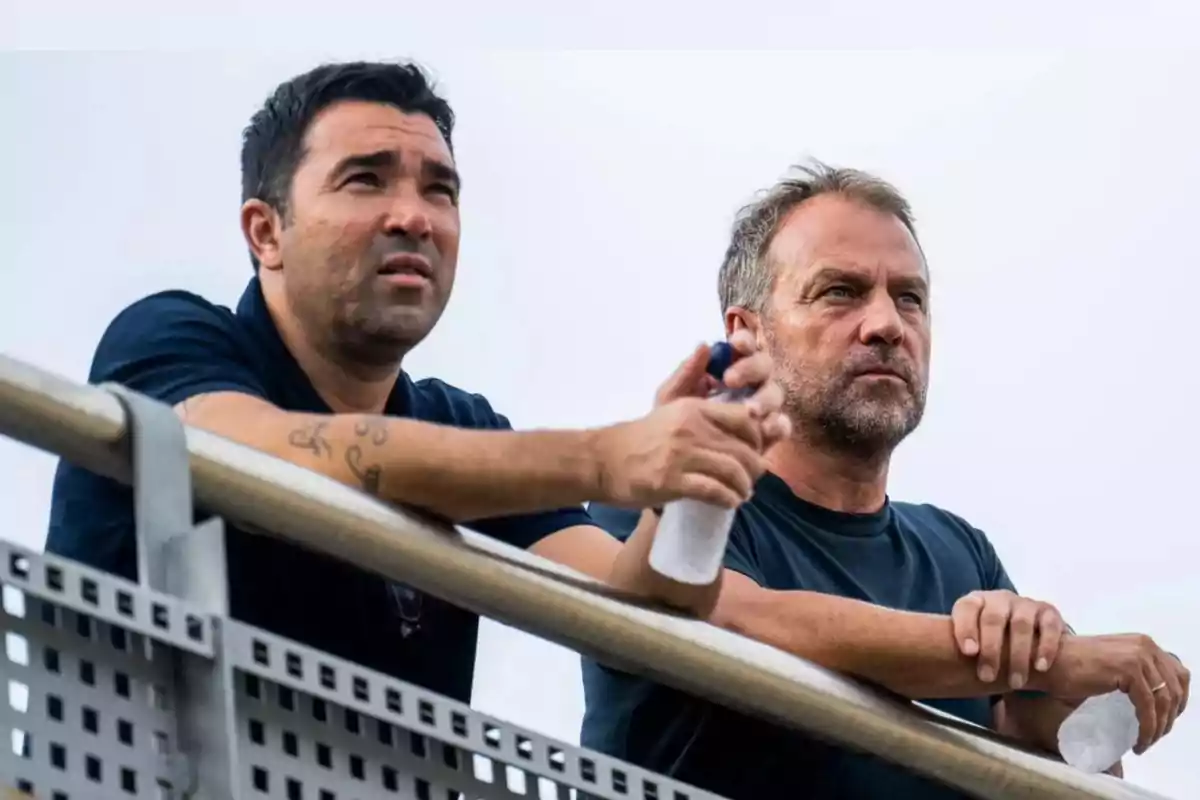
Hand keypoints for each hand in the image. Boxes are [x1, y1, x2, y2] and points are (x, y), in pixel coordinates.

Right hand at [593, 332, 789, 509]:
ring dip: (743, 487)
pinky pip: (714, 491)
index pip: (745, 419)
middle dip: (754, 468)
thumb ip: (688, 375)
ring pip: (732, 472)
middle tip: (752, 478)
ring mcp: (681, 456)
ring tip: (741, 492)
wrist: (604, 460)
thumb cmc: (640, 435)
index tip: (754, 450)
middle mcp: (691, 429)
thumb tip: (705, 345)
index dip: (758, 438)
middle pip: (744, 450)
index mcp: (694, 409)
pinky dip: (727, 499)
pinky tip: (727, 502)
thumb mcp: (666, 400)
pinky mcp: (672, 481)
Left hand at [654, 329, 790, 448]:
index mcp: (728, 366)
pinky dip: (778, 425)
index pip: (743, 346)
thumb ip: (686, 373)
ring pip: (775, 394)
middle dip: (751, 369)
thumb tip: (703, 345)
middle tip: (731, 379)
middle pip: (763, 366)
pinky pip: (782, 425)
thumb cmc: (675, 420)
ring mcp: (763, 406)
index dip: (744, 341)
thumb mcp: (672, 397)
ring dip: (765, 399)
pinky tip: (766, 430)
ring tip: (749, 410)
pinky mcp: (769, 432)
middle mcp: (750, 382)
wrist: (679, 459)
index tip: (735, 344)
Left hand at [951, 590, 1065, 689]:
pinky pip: (1048, 627)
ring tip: (1015, 682)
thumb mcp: (975, 642)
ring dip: (1017, 655)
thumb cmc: (991, 641)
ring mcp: (1025, 604)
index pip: (966, 608)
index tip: (969, 653)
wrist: (1027, 633)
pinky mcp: (1049, 612)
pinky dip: (1045, 647)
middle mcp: (1000, 599)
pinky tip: (1040, 667)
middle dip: (991, 649)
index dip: (966, 628)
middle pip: (993, 618)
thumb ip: (965, 653)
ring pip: (1021, 624)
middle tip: (987, 678)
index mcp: (976, 602)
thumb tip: (959, 688)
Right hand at [1044, 634, 1189, 754]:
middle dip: (1170, 717)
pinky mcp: (1128, 671)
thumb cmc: (1071, 667)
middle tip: (1154, 735)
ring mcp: (1138, 656)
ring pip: (1164, 700)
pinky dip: (1147, 729)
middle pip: (1176, 688)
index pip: (1178, 674)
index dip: (1179, 700)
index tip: (1166, 720)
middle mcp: (1145, 645)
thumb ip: (1133, 671)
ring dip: (1158, 728)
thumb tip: (1153, 698)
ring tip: (1145, 743)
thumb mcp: (1111, 664)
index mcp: (1143, 643)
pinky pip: (1148, 707)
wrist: (1045, 662)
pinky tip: (1139, 741)